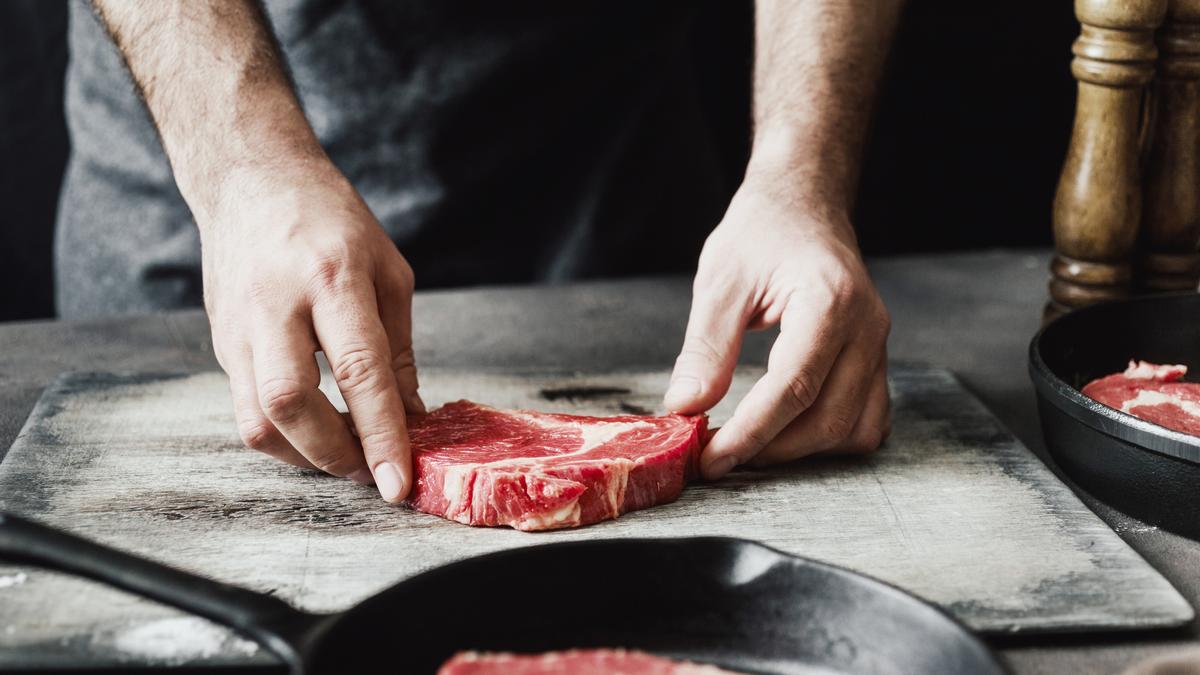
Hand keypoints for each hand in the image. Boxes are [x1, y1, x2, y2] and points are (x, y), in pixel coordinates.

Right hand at [202, 156, 421, 501]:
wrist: (251, 179)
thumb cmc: (331, 220)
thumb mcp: (388, 271)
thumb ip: (398, 350)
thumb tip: (409, 419)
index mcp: (331, 277)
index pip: (359, 371)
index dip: (380, 434)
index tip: (398, 483)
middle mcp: (276, 304)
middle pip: (291, 403)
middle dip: (334, 455)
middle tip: (372, 472)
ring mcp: (239, 327)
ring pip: (257, 420)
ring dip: (304, 456)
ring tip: (347, 458)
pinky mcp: (222, 344)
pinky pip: (246, 410)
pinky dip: (284, 437)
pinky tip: (316, 435)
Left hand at [665, 172, 890, 477]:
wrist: (803, 204)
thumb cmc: (762, 232)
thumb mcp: (721, 281)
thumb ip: (706, 348)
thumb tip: (685, 407)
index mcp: (829, 301)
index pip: (793, 387)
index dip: (751, 433)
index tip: (711, 459)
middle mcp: (867, 328)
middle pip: (827, 418)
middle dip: (770, 449)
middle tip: (718, 457)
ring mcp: (878, 345)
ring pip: (854, 430)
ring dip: (801, 452)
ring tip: (748, 448)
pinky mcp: (876, 359)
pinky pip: (868, 420)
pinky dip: (830, 440)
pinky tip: (788, 434)